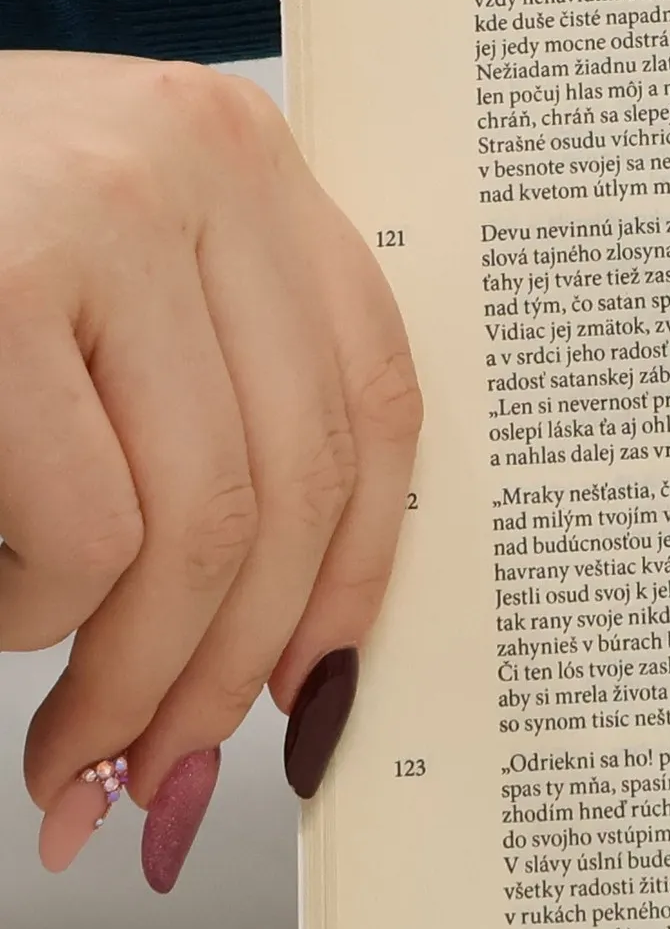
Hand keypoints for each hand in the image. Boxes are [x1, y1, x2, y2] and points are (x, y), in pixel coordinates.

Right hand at [0, 53, 420, 886]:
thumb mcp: (94, 282)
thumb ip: (197, 406)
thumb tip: (289, 660)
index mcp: (241, 160)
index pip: (372, 402)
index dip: (353, 572)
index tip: (317, 685)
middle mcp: (195, 162)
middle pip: (290, 485)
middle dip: (227, 669)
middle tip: (166, 768)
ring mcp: (100, 213)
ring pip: (197, 529)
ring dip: (131, 676)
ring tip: (69, 736)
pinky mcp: (0, 284)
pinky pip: (84, 531)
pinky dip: (36, 611)